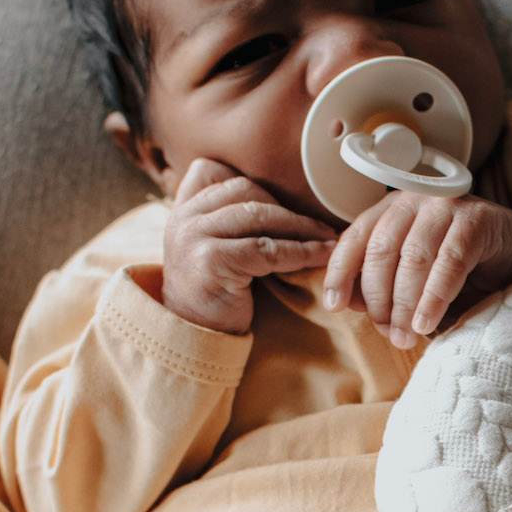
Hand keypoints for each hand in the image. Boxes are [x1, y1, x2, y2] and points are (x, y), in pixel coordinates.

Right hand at [160, 159, 336, 334]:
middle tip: (321, 225)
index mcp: (184, 209)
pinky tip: (319, 257)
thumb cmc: (215, 292)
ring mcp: (194, 237)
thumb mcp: (212, 246)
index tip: (289, 205)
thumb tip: (280, 198)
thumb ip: (227, 218)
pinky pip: (266, 248)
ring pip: (259, 215)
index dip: (260, 185)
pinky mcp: (212, 261)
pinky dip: (299, 251)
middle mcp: (184, 218)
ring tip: (327, 239)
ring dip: (301, 226)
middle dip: (288, 207)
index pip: (221, 174)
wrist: (195, 336)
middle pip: (246, 190)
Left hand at [321, 191, 511, 347]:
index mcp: (391, 210)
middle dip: (380, 299)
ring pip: (413, 258)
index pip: (355, 238)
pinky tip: (426, 323)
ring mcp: (447, 206)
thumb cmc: (460, 271)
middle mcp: (415, 201)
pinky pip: (449, 262)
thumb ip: (379, 285)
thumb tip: (346, 302)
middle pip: (382, 251)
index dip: (341, 272)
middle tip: (387, 333)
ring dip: (405, 304)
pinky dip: (434, 297)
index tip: (333, 305)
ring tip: (406, 337)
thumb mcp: (412, 278)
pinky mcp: (478, 220)